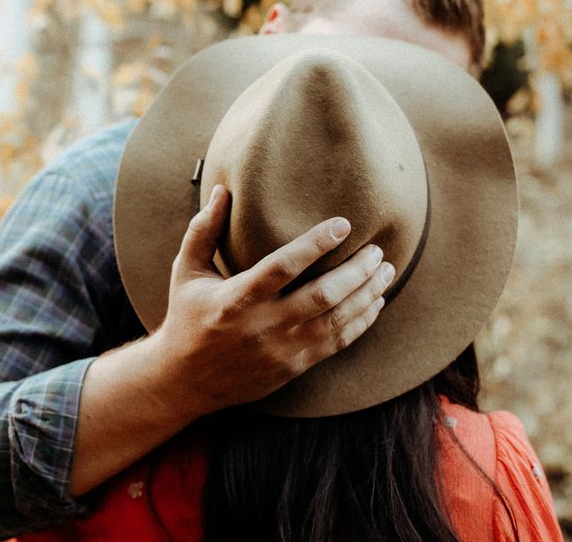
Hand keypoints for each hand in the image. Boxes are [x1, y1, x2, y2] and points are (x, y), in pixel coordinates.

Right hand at [146, 184, 394, 417]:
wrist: (185, 381)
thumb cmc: (188, 317)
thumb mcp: (186, 271)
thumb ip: (203, 230)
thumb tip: (223, 190)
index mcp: (236, 298)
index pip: (282, 266)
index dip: (316, 244)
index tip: (344, 224)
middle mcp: (262, 325)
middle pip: (322, 295)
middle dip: (357, 271)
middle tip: (377, 251)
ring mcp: (281, 350)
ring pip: (337, 320)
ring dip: (367, 294)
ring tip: (385, 271)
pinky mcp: (293, 367)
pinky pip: (337, 343)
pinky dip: (362, 321)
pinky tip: (375, 302)